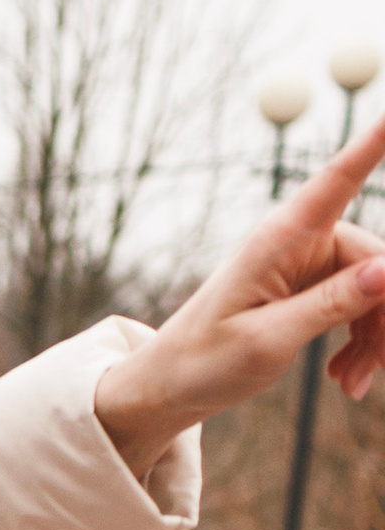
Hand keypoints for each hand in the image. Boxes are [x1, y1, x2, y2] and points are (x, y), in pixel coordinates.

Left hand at [96, 109, 384, 483]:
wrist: (167, 387)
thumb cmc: (203, 362)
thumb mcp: (267, 342)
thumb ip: (330, 306)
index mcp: (281, 240)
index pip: (339, 180)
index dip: (374, 142)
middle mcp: (298, 243)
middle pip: (376, 262)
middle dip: (384, 318)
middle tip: (375, 376)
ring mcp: (304, 266)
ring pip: (372, 289)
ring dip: (374, 338)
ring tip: (354, 387)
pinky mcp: (307, 290)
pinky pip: (356, 306)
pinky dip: (359, 343)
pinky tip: (346, 382)